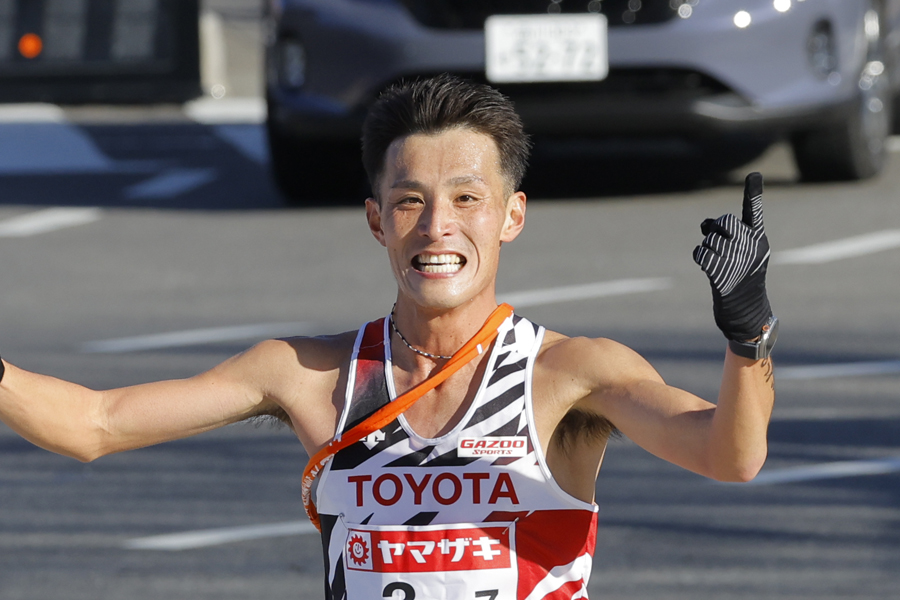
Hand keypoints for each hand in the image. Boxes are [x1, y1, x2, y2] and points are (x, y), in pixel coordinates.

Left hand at [693, 172, 772, 341]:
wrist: (746, 313)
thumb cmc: (739, 280)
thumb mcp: (740, 255)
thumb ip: (727, 235)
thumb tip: (705, 224)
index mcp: (759, 240)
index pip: (755, 212)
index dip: (753, 193)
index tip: (754, 175)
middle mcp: (752, 247)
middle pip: (724, 222)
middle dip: (715, 229)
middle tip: (717, 243)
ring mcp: (738, 261)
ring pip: (711, 239)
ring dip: (707, 248)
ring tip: (718, 263)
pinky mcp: (723, 274)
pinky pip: (702, 253)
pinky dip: (700, 257)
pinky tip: (706, 266)